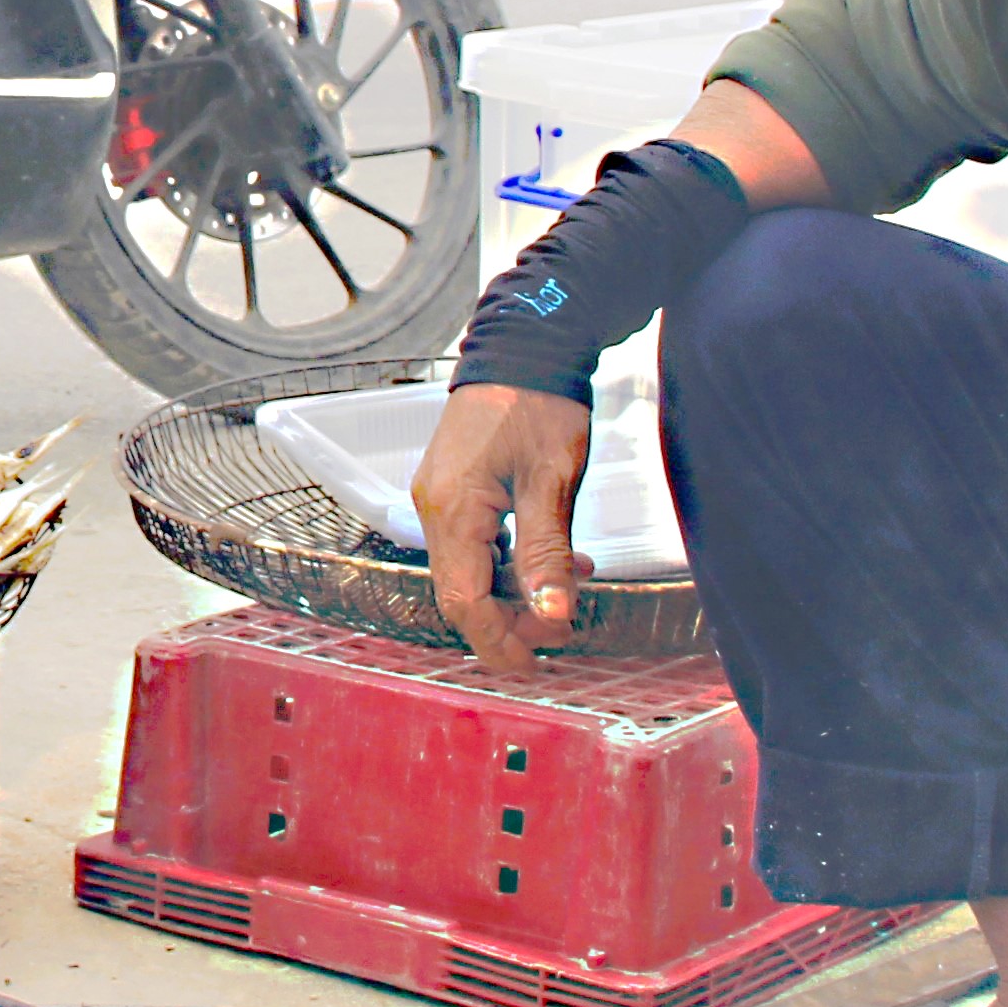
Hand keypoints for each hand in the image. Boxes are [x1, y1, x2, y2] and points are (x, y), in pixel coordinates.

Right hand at [417, 384, 592, 677]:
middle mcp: (434, 509)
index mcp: (453, 510)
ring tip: (573, 583)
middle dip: (513, 619)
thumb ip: (546, 552)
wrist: (524, 346)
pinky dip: (512, 563)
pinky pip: (476, 545)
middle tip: (565, 624)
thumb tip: (552, 614)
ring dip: (518, 590)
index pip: (463, 601)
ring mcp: (441, 498)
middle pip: (463, 592)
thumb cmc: (538, 403)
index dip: (499, 640)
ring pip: (472, 571)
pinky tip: (556, 556)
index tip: (536, 660)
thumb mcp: (551, 480)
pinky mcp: (454, 489)